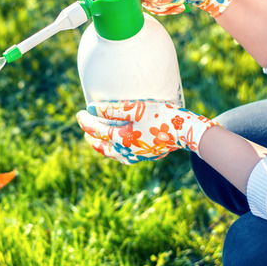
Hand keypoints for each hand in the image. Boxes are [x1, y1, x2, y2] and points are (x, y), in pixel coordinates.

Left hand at [76, 100, 220, 164]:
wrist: (186, 131)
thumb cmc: (161, 116)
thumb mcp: (135, 108)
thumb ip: (111, 109)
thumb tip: (90, 108)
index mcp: (121, 140)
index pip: (97, 131)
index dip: (85, 121)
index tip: (80, 112)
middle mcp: (127, 152)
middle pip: (102, 146)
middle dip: (91, 137)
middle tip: (85, 128)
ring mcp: (137, 156)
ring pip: (112, 154)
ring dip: (102, 146)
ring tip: (97, 139)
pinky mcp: (146, 156)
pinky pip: (124, 156)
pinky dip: (116, 150)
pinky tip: (118, 146)